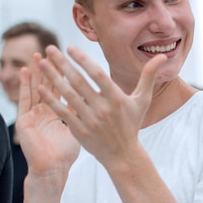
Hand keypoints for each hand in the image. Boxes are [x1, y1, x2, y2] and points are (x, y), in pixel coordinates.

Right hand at [16, 53, 79, 176]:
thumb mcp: (78, 132)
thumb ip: (86, 117)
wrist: (52, 171)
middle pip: (50, 85)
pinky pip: (25, 101)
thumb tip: (101, 105)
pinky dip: (26, 87)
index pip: (64, 89)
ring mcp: (34, 115)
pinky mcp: (25, 121)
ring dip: (37, 73)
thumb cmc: (65, 155)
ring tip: (37, 56)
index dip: (67, 74)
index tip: (72, 59)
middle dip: (52, 68)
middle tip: (52, 49)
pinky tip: (27, 74)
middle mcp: (46, 111)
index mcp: (60, 113)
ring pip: (36, 89)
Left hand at [37, 45, 166, 167]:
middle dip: (62, 63)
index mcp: (117, 99)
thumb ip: (148, 77)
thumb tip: (162, 57)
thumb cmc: (132, 124)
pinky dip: (51, 100)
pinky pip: (63, 112)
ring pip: (68, 95)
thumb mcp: (142, 101)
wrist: (123, 155)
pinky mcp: (80, 130)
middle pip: (79, 82)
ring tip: (42, 63)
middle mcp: (103, 108)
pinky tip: (40, 88)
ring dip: (53, 78)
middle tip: (49, 48)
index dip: (83, 60)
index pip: (97, 74)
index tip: (70, 48)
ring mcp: (90, 120)